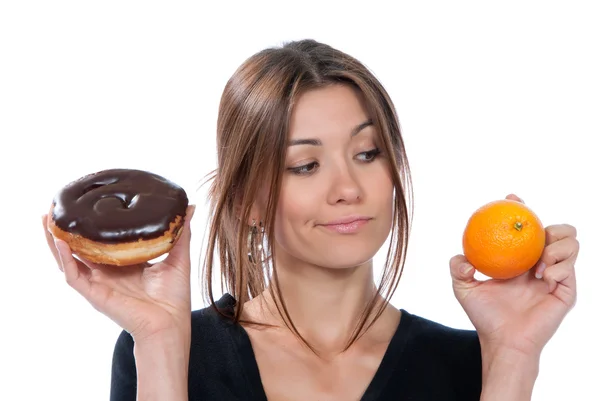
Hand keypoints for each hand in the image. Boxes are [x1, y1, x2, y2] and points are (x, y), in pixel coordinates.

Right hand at [42, 206, 195, 342]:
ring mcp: (98, 283)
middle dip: (65, 229)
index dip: (92, 224)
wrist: (170, 324)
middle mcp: (107, 272)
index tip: (85, 203)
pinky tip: (60, 242)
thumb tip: (190, 207)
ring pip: (68, 259)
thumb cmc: (174, 297)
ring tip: (45, 219)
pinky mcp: (94, 294)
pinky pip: (73, 275)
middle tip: (55, 206)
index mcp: (124, 263)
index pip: (102, 241)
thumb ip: (181, 233)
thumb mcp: (178, 258)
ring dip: (54, 240)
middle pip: (79, 247)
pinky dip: (64, 259)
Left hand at [449, 194, 577, 355]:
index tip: (512, 199)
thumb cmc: (484, 315)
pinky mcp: (566, 290)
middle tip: (535, 233)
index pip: (527, 227)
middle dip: (551, 225)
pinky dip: (558, 268)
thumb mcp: (463, 287)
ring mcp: (556, 275)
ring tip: (539, 262)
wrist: (502, 340)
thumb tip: (462, 256)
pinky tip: (542, 277)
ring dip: (557, 246)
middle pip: (558, 230)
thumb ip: (457, 267)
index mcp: (519, 257)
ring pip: (572, 243)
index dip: (522, 208)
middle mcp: (540, 263)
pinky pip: (570, 268)